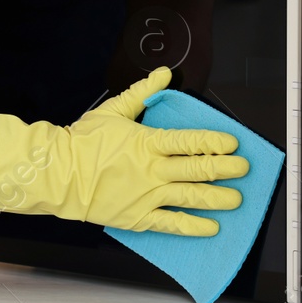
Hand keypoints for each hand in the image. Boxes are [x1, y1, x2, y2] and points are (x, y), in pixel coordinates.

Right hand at [0, 67, 247, 235]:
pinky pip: (171, 223)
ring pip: (191, 197)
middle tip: (244, 170)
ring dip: (217, 198)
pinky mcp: (138, 217)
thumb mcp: (113, 110)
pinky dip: (193, 226)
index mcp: (147, 142)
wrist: (58, 175)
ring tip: (236, 200)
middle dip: (226, 170)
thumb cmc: (82, 142)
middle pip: (198, 169)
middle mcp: (152, 170)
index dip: (215, 142)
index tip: (233, 144)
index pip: (190, 141)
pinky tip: (210, 227)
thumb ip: (142, 93)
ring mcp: (147, 195)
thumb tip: (163, 74)